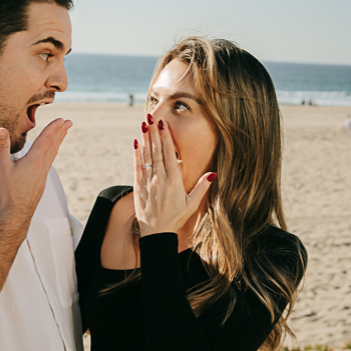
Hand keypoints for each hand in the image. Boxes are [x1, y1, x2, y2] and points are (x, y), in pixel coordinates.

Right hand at [0, 118, 71, 234]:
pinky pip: (49, 164)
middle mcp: (41, 167)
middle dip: (60, 132)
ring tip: (63, 135)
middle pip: (53, 145)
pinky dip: (52, 154)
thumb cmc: (8, 193)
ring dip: (58, 142)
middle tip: (69, 123)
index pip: (46, 140)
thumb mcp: (1, 168)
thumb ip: (1, 147)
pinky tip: (51, 156)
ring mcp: (42, 176)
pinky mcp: (40, 183)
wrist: (16, 215)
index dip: (53, 128)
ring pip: (52, 155)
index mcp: (34, 161)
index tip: (61, 119)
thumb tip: (1, 129)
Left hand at [133, 115, 214, 235]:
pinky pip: (137, 167)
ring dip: (145, 139)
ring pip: (146, 156)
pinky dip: (137, 154)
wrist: (157, 233)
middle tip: (152, 117)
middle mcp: (160, 179)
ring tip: (144, 124)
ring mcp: (148, 182)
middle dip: (155, 133)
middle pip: (157, 151)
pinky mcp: (139, 187)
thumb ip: (202, 188)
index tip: (164, 124)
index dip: (166, 138)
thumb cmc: (176, 219)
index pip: (170, 154)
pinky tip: (137, 142)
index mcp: (174, 182)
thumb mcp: (192, 204)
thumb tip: (213, 174)